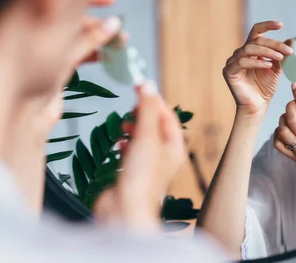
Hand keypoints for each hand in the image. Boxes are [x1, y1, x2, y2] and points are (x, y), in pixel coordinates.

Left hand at [39, 0, 126, 133]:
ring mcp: (47, 50)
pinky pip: (78, 54)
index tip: (111, 0)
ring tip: (121, 44)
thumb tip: (113, 22)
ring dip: (102, 40)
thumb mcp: (64, 49)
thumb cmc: (27, 75)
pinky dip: (94, 54)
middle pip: (76, 19)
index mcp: (36, 17)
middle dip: (101, 23)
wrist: (15, 112)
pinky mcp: (54, 67)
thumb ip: (90, 35)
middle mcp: (41, 31)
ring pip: (79, 38)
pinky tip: (108, 57)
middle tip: (121, 29)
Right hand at [93, 81, 185, 232]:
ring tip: (125, 123)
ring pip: (142, 139)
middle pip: (156, 127)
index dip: (155, 101)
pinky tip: (120, 142)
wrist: (124, 210)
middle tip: (132, 106)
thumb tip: (147, 85)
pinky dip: (126, 144)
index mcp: (175, 148)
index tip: (140, 87)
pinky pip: (130, 153)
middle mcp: (163, 157)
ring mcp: (147, 166)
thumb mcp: (147, 135)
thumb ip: (146, 109)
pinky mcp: (130, 174)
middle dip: (144, 114)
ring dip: (134, 128)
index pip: (168, 117)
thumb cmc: (141, 178)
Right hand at [223, 21, 292, 114]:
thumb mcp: (278, 69)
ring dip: (266, 51)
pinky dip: (257, 62)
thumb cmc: (266, 88)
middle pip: (256, 40)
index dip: (267, 25)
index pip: (257, 32)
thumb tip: (291, 40)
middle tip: (288, 51)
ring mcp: (233, 61)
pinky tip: (268, 66)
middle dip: (274, 44)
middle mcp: (240, 53)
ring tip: (279, 58)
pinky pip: (242, 62)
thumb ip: (283, 55)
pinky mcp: (229, 71)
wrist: (257, 106)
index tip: (280, 24)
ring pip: (249, 48)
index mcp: (251, 50)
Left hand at [273, 82, 295, 176]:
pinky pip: (278, 144)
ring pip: (282, 131)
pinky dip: (277, 132)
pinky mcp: (294, 158)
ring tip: (290, 115)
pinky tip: (286, 127)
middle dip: (290, 106)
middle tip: (294, 102)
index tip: (295, 86)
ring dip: (283, 118)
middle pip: (292, 120)